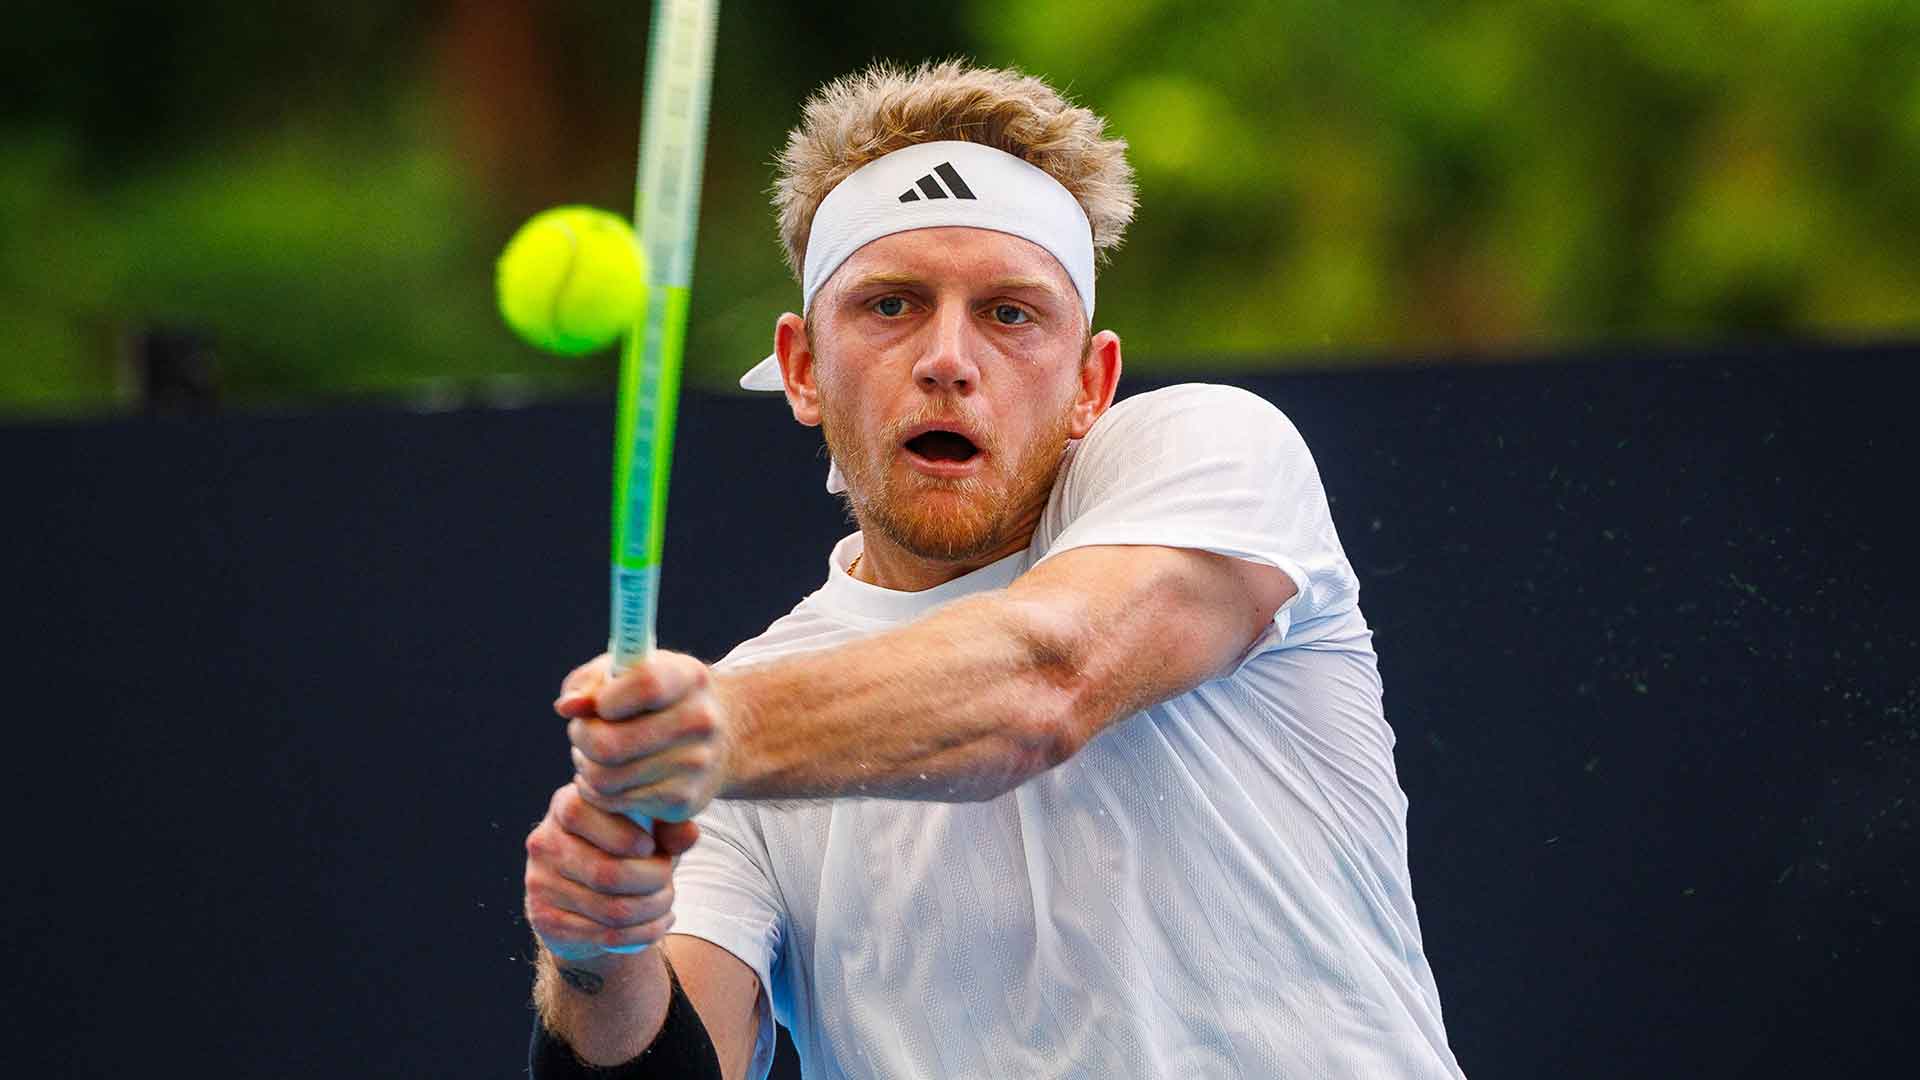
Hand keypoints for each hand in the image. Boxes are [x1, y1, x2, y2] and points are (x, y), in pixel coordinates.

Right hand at [523, 781, 700, 960]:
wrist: (592, 900)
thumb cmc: (627, 850)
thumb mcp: (650, 831)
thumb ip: (670, 827)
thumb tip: (688, 834)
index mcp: (566, 805)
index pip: (580, 814)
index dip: (623, 835)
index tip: (651, 848)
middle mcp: (544, 842)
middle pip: (607, 872)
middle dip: (653, 881)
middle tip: (667, 881)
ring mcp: (539, 883)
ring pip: (612, 909)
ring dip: (653, 910)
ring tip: (666, 904)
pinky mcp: (544, 919)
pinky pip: (605, 935)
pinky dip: (642, 934)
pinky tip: (655, 924)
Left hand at [555, 651, 736, 822]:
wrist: (714, 739)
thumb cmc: (654, 700)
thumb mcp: (626, 673)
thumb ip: (589, 683)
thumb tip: (568, 707)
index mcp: (689, 678)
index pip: (646, 686)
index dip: (607, 698)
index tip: (600, 703)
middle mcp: (700, 721)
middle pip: (610, 745)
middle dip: (582, 738)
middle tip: (583, 732)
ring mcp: (696, 764)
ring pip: (605, 778)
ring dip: (586, 766)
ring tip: (595, 755)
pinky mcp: (684, 800)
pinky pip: (614, 802)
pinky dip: (598, 791)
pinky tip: (608, 775)